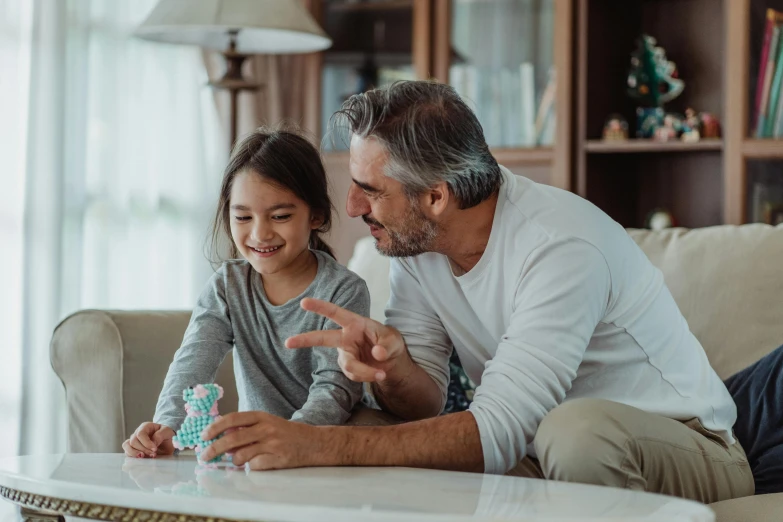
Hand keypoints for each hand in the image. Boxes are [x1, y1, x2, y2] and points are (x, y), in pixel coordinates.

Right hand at [122, 422, 174, 457]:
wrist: (167, 442)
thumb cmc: (166, 435)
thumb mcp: (167, 432)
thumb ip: (160, 435)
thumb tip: (152, 443)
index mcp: (145, 427)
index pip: (140, 434)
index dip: (146, 443)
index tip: (155, 449)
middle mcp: (137, 433)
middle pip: (133, 441)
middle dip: (143, 449)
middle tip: (153, 455)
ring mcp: (134, 442)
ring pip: (127, 446)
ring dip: (134, 453)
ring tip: (143, 457)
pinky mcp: (133, 450)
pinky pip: (127, 453)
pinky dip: (132, 457)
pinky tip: (141, 460)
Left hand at [199, 412, 323, 469]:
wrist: (313, 443)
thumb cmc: (287, 433)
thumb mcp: (267, 424)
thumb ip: (247, 429)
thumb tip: (222, 438)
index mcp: (262, 417)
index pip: (233, 419)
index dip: (216, 427)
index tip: (204, 436)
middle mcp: (266, 428)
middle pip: (232, 439)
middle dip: (214, 448)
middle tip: (205, 455)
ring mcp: (272, 444)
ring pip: (240, 455)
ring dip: (234, 460)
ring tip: (238, 459)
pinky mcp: (277, 459)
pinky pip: (253, 466)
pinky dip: (250, 466)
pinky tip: (258, 462)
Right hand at [285, 297, 407, 382]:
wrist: (391, 361)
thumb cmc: (389, 342)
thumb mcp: (394, 341)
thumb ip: (387, 345)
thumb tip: (377, 354)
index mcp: (355, 323)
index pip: (336, 313)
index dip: (320, 307)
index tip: (304, 302)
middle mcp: (346, 337)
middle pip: (323, 338)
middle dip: (305, 340)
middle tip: (288, 342)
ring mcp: (345, 353)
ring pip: (347, 365)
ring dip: (364, 371)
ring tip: (381, 373)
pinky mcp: (347, 366)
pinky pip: (353, 374)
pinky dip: (366, 376)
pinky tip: (377, 374)